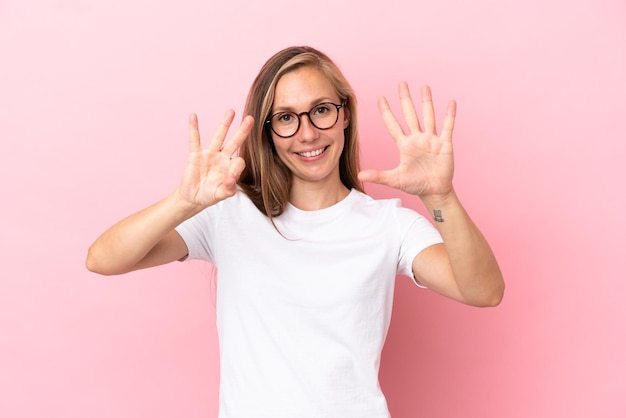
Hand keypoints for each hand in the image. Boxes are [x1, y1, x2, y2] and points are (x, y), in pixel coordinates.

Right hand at [176, 110, 252, 208]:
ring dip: (225, 124)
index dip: (236, 169)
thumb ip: (228, 188)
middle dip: (243, 131)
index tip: (229, 177)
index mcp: (231, 167)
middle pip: (235, 142)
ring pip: (219, 137)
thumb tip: (230, 177)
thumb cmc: (210, 195)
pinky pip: (195, 140)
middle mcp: (222, 157)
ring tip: (231, 112)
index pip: (239, 161)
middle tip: (250, 119)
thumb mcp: (222, 195)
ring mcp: (210, 154)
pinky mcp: (196, 155)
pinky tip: (193, 116)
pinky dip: (194, 128)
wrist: (193, 198)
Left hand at [358, 83, 455, 199]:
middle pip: (410, 115)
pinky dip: (449, 115)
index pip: (393, 125)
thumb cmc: (414, 185)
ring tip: (424, 87)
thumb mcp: (395, 179)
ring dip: (427, 102)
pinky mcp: (444, 144)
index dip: (387, 112)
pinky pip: (447, 127)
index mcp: (404, 145)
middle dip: (405, 100)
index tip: (381, 98)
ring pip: (428, 117)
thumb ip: (378, 176)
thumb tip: (359, 175)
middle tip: (402, 84)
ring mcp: (431, 140)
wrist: (434, 191)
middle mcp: (417, 139)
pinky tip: (450, 103)